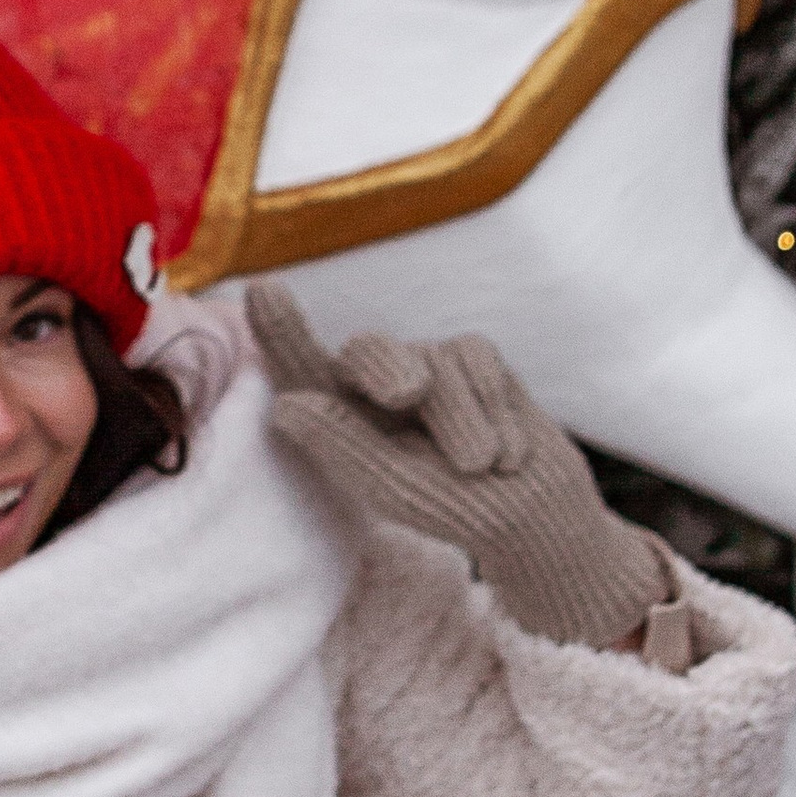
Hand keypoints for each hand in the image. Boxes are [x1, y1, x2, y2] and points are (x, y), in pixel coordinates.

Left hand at [249, 284, 680, 654]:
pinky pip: (476, 359)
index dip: (280, 329)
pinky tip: (507, 453)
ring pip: (434, 361)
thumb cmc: (453, 506)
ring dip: (463, 421)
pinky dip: (495, 410)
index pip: (301, 368)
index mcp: (338, 416)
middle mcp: (374, 382)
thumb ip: (343, 444)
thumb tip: (287, 403)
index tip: (261, 288)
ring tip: (481, 468)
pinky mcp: (470, 355)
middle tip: (406, 394)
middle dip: (386, 366)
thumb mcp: (394, 486)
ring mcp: (424, 362)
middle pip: (368, 349)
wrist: (534, 508)